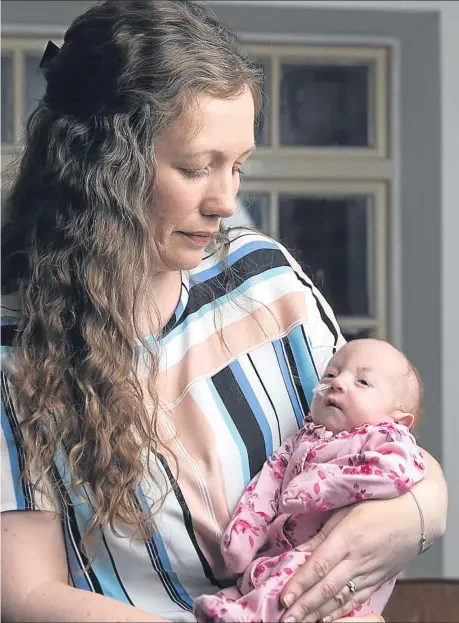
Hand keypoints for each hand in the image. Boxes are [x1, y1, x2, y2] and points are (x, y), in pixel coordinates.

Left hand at [280, 494, 419, 622]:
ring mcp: (369, 573)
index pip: (319, 565)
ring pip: (340, 598)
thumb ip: (322, 534)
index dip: (300, 583)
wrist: (414, 518)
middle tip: (286, 618)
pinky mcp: (377, 581)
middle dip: (304, 605)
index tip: (284, 596)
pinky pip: (356, 600)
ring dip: (318, 613)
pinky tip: (325, 619)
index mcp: (347, 538)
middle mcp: (357, 560)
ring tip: (300, 622)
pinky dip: (339, 612)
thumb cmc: (378, 507)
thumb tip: (298, 552)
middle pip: (327, 587)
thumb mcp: (346, 511)